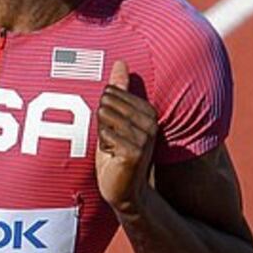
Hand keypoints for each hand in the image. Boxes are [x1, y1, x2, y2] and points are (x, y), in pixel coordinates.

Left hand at [95, 60, 156, 210]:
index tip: (114, 131)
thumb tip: (120, 62)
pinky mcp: (135, 151)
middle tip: (112, 141)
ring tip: (113, 148)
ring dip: (102, 135)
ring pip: (104, 117)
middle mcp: (150, 121)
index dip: (104, 113)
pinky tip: (113, 157)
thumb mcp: (116, 119)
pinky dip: (103, 147)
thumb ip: (120, 91)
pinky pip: (105, 135)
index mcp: (148, 110)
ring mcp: (144, 137)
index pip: (110, 92)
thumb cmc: (116, 152)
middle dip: (101, 123)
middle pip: (106, 102)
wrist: (123, 189)